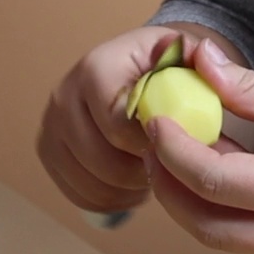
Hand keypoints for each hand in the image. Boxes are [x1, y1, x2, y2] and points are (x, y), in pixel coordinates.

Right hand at [37, 27, 231, 212]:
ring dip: (128, 190)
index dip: (151, 145)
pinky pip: (79, 194)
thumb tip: (204, 54)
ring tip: (152, 174)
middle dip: (141, 171)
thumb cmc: (168, 69)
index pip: (118, 125)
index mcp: (97, 67)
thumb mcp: (190, 58)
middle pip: (101, 160)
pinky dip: (111, 200)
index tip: (175, 145)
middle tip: (168, 167)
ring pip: (90, 182)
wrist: (140, 71)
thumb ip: (204, 60)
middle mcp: (64, 94)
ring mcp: (51, 125)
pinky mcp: (49, 152)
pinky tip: (133, 186)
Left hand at [143, 40, 253, 253]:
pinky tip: (225, 169)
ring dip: (194, 204)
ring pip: (230, 240)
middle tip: (153, 145)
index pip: (212, 180)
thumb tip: (199, 61)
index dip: (172, 149)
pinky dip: (228, 208)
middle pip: (208, 229)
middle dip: (169, 190)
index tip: (152, 117)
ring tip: (181, 155)